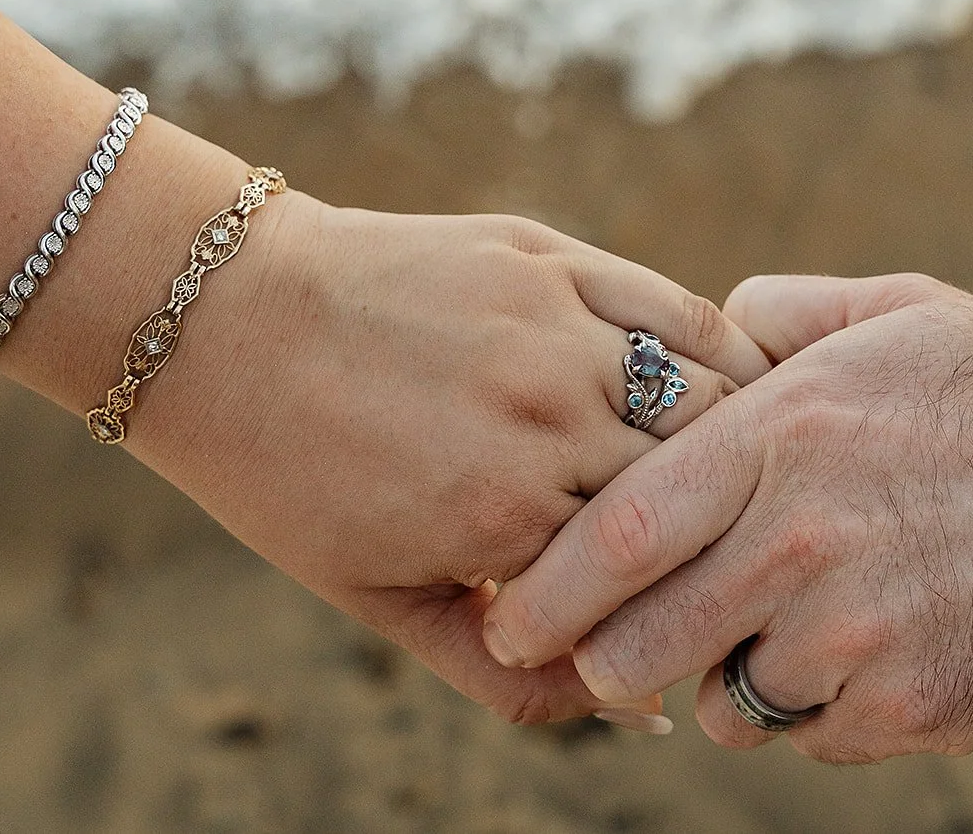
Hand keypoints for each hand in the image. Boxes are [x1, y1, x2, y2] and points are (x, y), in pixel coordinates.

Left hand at [124, 195, 768, 726]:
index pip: (661, 584)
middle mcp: (548, 420)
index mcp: (507, 518)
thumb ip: (509, 673)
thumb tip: (637, 712)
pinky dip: (733, 355)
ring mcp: (558, 330)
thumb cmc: (291, 474)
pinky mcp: (556, 259)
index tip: (697, 614)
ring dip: (747, 447)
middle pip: (709, 494)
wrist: (220, 319)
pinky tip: (741, 387)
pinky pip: (687, 310)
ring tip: (752, 474)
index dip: (690, 607)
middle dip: (731, 537)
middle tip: (737, 551)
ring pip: (718, 400)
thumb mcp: (382, 602)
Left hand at [485, 273, 972, 760]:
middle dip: (601, 661)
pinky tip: (855, 655)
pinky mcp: (912, 705)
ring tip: (769, 634)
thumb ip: (779, 312)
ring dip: (724, 679)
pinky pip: (811, 734)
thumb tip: (706, 338)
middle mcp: (805, 538)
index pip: (614, 534)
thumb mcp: (898, 311)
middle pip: (641, 640)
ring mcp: (859, 632)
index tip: (509, 620)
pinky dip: (810, 709)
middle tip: (594, 659)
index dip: (543, 590)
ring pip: (726, 698)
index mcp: (784, 435)